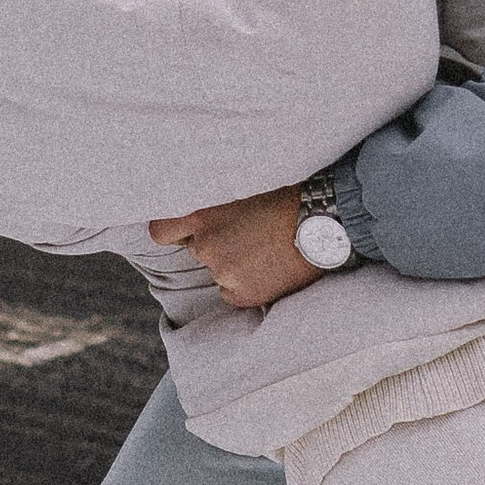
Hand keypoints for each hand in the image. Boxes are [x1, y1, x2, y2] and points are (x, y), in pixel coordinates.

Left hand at [148, 186, 319, 309]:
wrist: (323, 223)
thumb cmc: (288, 198)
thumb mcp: (244, 190)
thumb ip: (218, 208)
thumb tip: (207, 219)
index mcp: (203, 215)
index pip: (161, 231)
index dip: (171, 233)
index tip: (179, 234)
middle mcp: (206, 246)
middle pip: (198, 250)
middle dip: (217, 245)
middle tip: (249, 236)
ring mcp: (223, 273)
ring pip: (220, 272)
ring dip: (236, 265)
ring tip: (268, 251)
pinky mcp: (241, 295)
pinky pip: (234, 293)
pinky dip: (248, 285)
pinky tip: (271, 269)